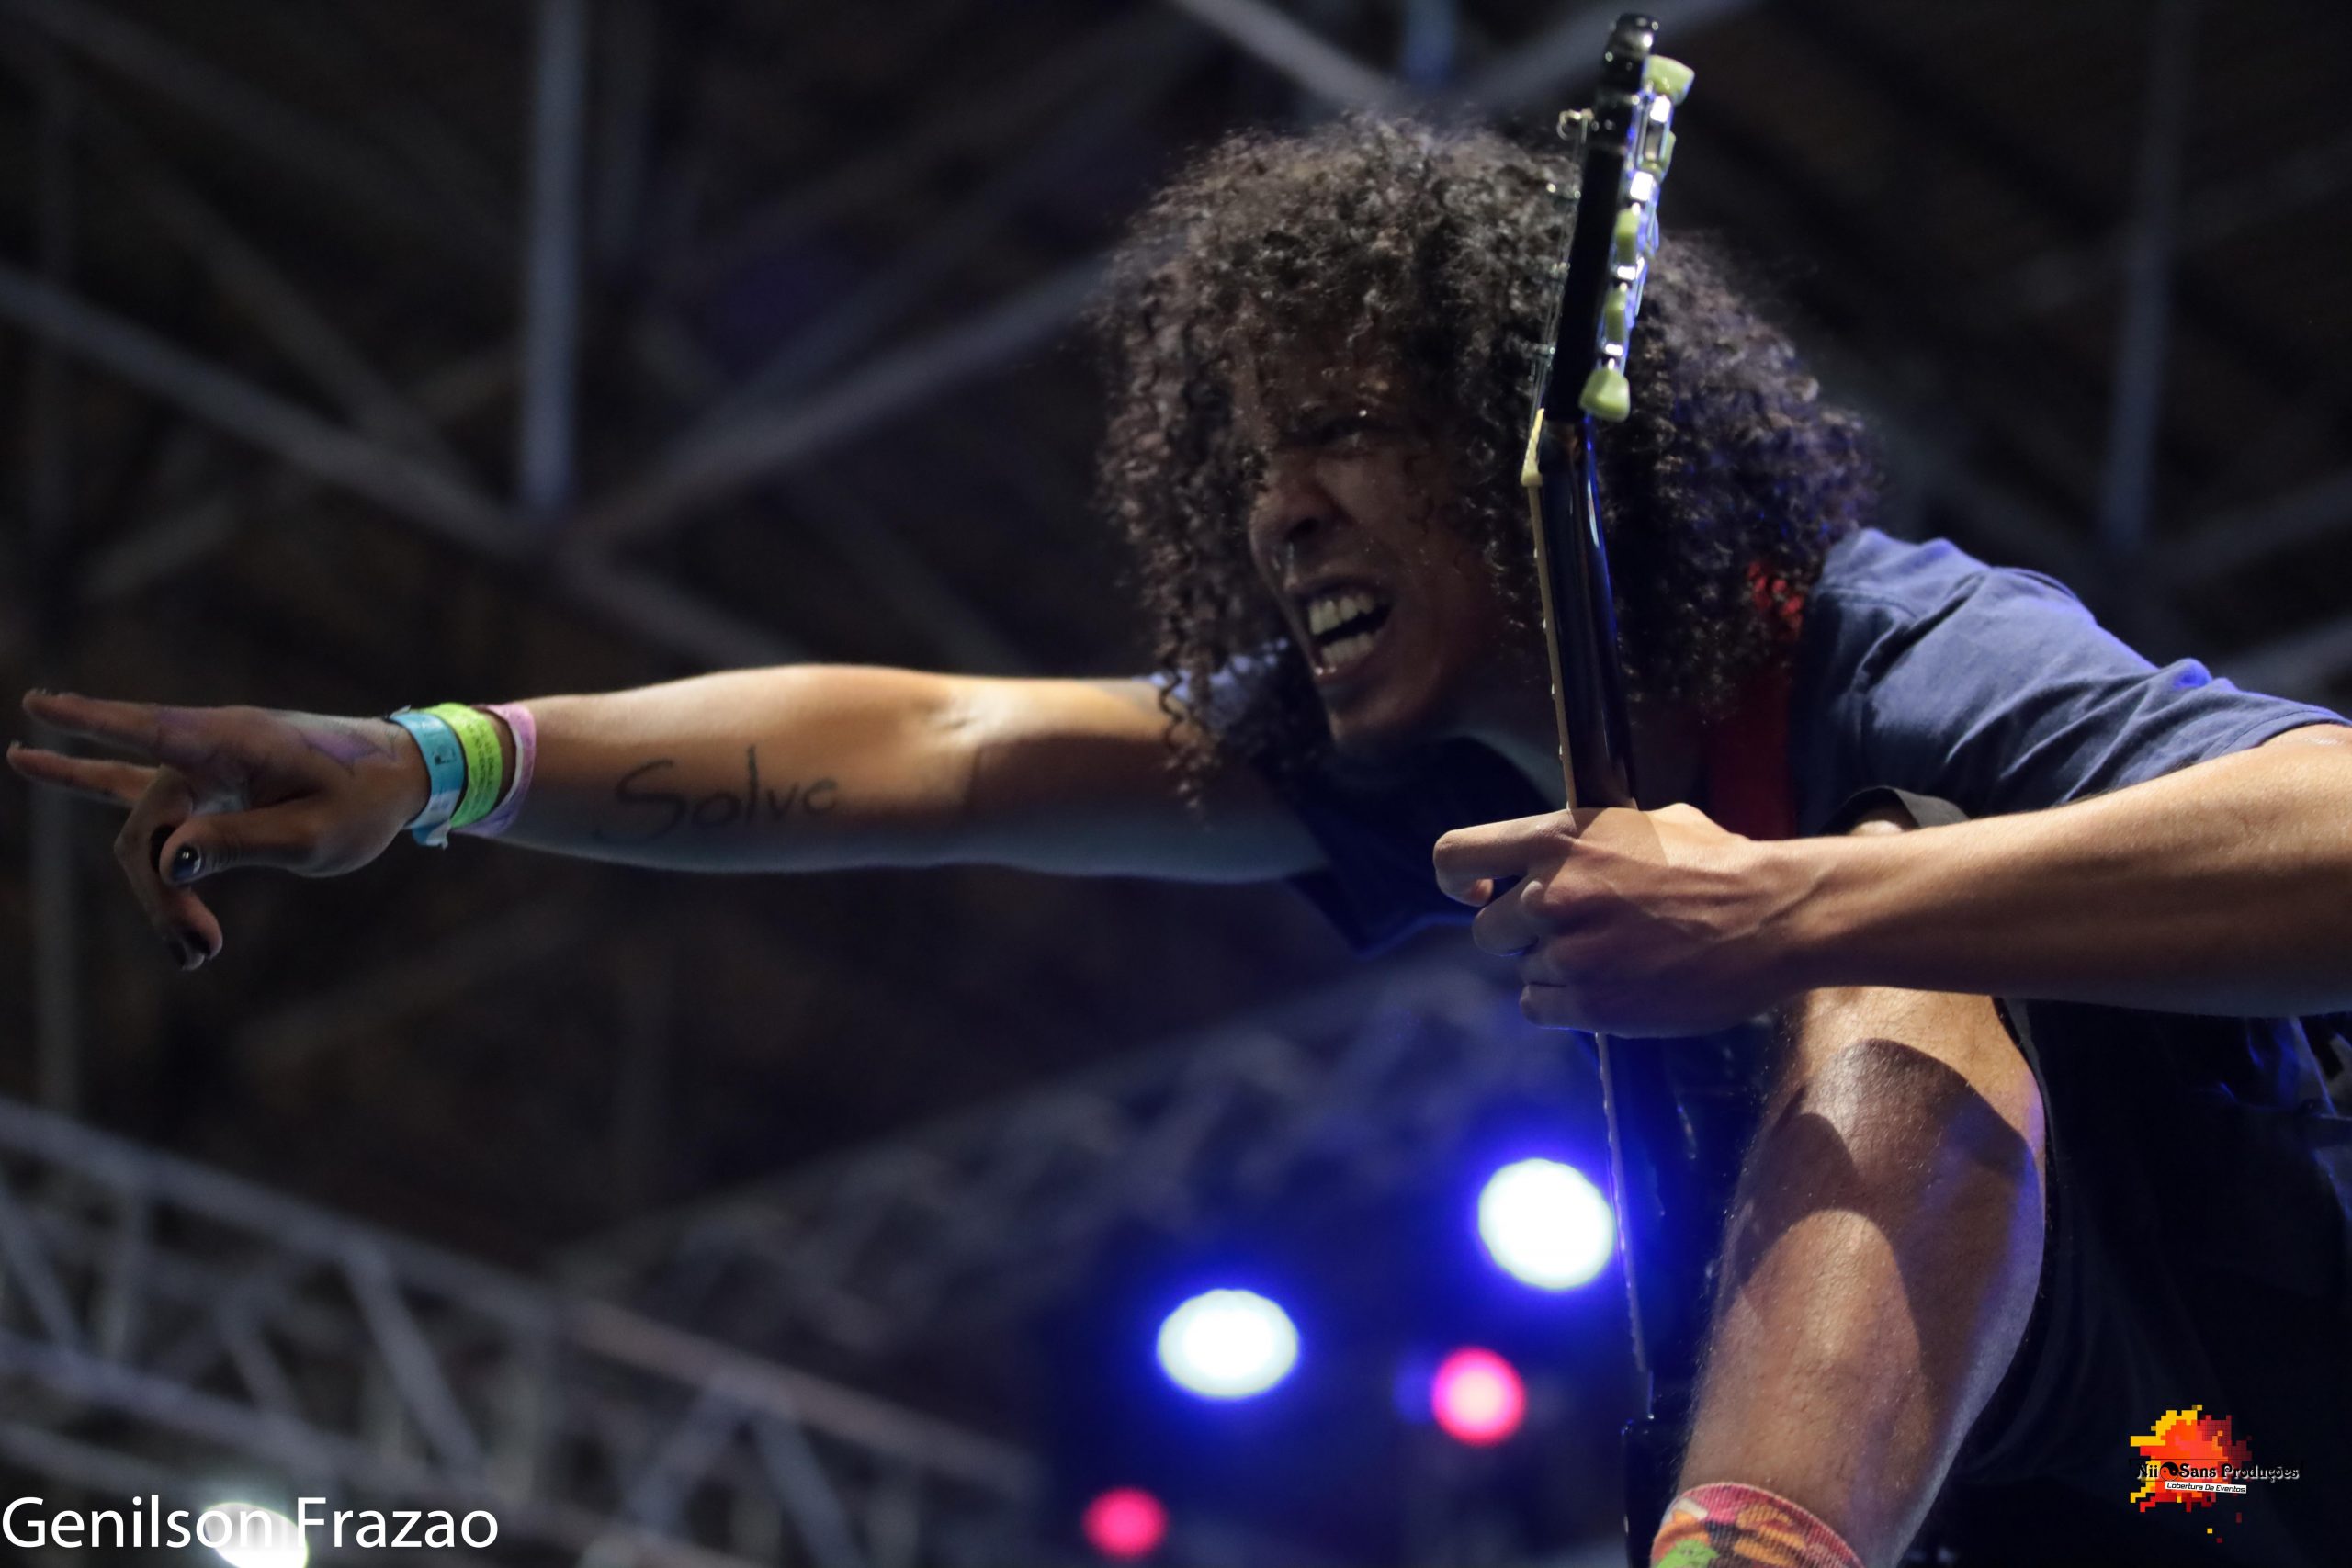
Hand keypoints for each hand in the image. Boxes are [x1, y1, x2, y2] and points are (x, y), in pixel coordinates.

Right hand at [8, 691, 429, 970]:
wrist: (401, 775)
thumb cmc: (365, 802)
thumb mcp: (313, 836)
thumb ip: (239, 845)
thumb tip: (168, 860)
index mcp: (237, 744)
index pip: (153, 732)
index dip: (93, 723)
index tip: (39, 707)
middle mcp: (208, 745)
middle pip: (148, 825)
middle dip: (161, 893)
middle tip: (202, 953)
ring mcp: (202, 762)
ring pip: (148, 831)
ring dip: (160, 891)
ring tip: (196, 953)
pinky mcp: (205, 781)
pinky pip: (141, 794)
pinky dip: (90, 787)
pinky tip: (32, 760)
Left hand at [1433, 802, 1804, 1035]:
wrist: (1772, 918)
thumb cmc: (1717, 864)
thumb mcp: (1644, 823)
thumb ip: (1584, 839)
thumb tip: (1552, 851)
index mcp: (1558, 839)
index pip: (1455, 857)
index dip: (1458, 881)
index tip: (1476, 893)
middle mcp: (1550, 895)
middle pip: (1488, 931)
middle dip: (1522, 936)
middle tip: (1574, 933)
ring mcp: (1570, 953)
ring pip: (1522, 972)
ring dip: (1555, 970)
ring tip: (1614, 956)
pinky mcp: (1594, 1004)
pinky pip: (1541, 1009)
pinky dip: (1566, 1004)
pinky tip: (1609, 986)